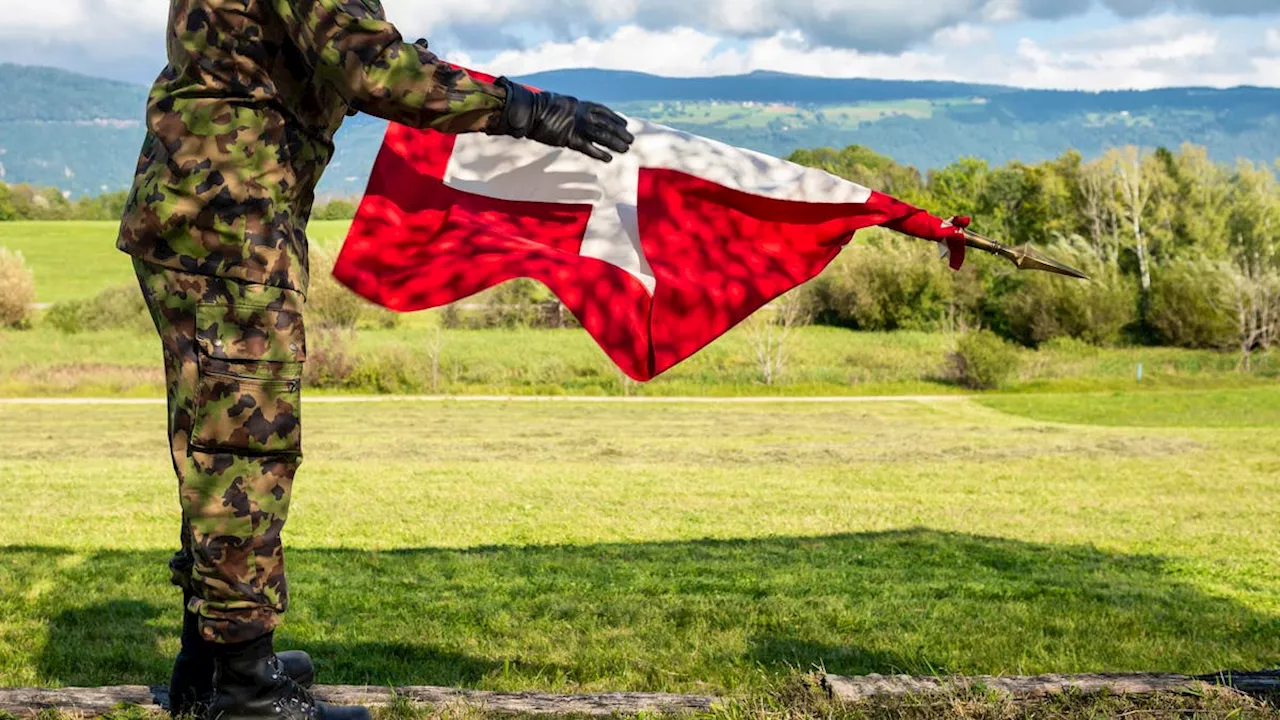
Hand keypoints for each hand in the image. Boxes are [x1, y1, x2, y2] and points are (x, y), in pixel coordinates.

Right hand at [489, 77, 634, 162]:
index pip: (603, 111)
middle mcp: (582, 114)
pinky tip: (609, 159)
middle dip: (619, 132)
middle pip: (606, 124)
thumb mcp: (561, 103)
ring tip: (625, 149)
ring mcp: (577, 126)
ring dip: (615, 143)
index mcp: (580, 104)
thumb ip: (572, 109)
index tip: (624, 123)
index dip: (615, 117)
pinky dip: (600, 153)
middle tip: (631, 140)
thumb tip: (576, 113)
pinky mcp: (569, 139)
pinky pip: (588, 148)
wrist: (529, 110)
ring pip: (602, 136)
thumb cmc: (541, 107)